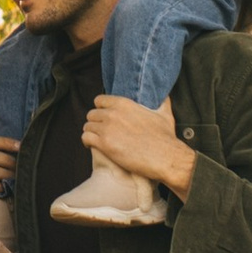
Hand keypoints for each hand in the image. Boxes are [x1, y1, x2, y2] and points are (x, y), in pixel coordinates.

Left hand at [80, 90, 195, 197]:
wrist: (165, 157)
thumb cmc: (165, 137)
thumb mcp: (164, 114)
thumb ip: (162, 102)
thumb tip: (165, 95)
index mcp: (124, 104)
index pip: (99, 100)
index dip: (100, 108)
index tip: (103, 116)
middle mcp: (113, 114)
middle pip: (92, 114)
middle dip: (95, 122)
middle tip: (100, 131)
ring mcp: (107, 129)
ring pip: (87, 126)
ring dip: (91, 132)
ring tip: (96, 139)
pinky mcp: (104, 144)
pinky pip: (86, 138)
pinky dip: (86, 142)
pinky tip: (91, 145)